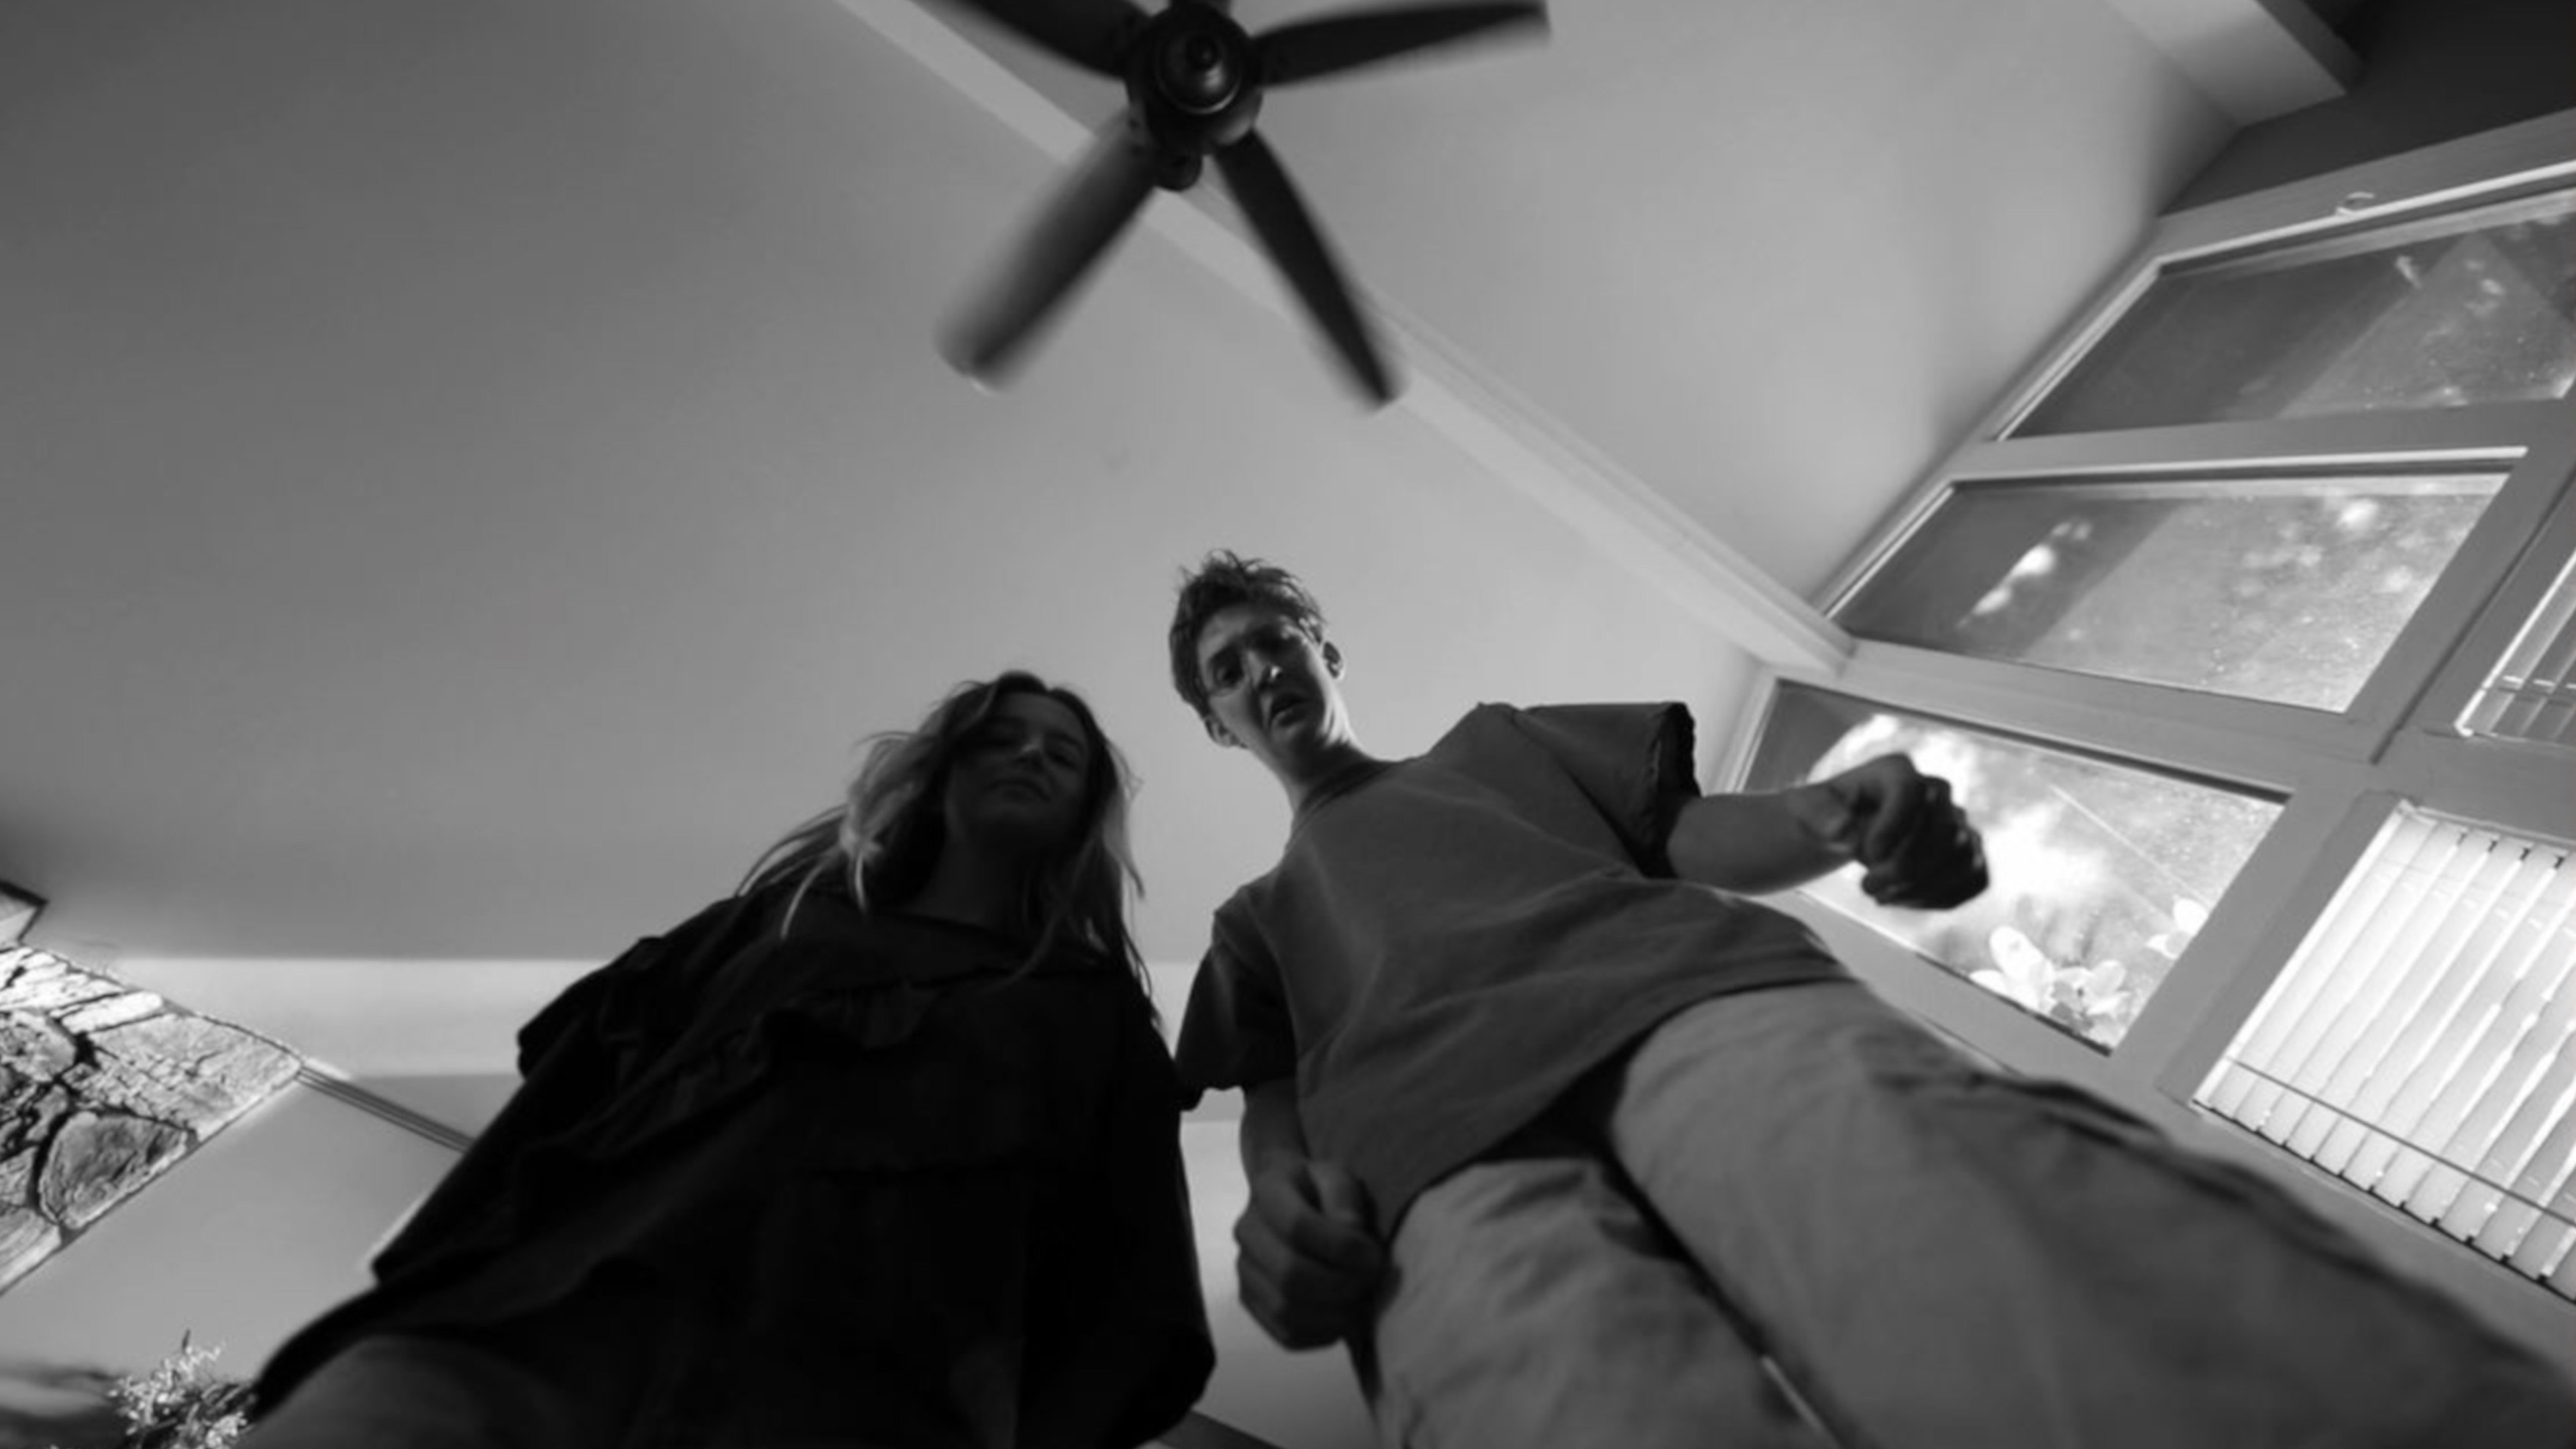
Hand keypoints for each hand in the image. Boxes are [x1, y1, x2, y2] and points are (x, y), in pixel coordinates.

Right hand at [1235, 1159, 1385, 1349]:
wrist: (1301, 1208)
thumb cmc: (1326, 1194)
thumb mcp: (1340, 1177)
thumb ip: (1344, 1196)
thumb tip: (1349, 1229)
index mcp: (1267, 1191)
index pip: (1298, 1227)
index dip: (1342, 1248)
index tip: (1374, 1255)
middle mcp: (1247, 1232)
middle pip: (1290, 1274)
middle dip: (1341, 1284)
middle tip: (1370, 1281)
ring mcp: (1246, 1272)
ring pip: (1285, 1309)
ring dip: (1334, 1313)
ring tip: (1360, 1300)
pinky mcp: (1253, 1304)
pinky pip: (1287, 1333)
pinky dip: (1324, 1333)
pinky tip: (1344, 1316)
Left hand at [1822, 754, 1988, 908]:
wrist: (1845, 831)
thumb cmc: (1827, 815)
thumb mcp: (1810, 810)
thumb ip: (1822, 817)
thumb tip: (1845, 832)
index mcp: (1896, 770)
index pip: (1911, 791)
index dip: (1893, 826)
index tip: (1867, 855)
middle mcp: (1936, 791)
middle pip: (1946, 829)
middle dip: (1907, 867)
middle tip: (1866, 888)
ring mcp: (1957, 822)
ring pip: (1965, 859)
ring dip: (1923, 888)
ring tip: (1880, 897)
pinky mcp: (1968, 854)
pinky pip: (1974, 880)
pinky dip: (1941, 898)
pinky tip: (1902, 901)